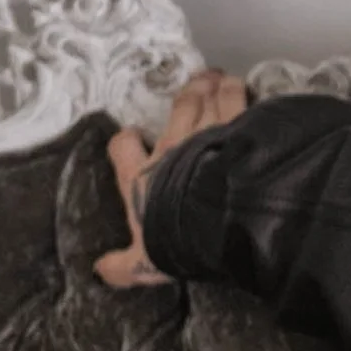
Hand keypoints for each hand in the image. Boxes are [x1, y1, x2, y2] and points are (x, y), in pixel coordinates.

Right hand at [94, 70, 248, 286]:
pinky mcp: (240, 130)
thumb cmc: (178, 239)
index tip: (131, 139)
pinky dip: (243, 94)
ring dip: (214, 87)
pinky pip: (241, 104)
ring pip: (209, 100)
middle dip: (185, 95)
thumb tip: (100, 272)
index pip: (123, 149)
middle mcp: (173, 147)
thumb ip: (123, 266)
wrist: (217, 219)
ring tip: (219, 78)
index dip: (126, 142)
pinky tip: (250, 90)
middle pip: (176, 111)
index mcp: (143, 176)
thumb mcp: (145, 262)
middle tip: (194, 84)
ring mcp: (208, 134)